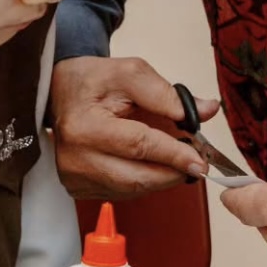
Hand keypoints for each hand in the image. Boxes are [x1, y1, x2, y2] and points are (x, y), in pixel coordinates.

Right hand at [51, 56, 219, 197]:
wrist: (58, 91)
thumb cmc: (92, 81)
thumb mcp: (130, 73)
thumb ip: (169, 94)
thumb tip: (207, 110)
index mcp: (84, 126)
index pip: (138, 146)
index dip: (173, 154)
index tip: (200, 159)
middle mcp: (75, 158)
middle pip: (136, 177)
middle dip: (173, 172)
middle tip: (197, 162)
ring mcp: (74, 177)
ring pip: (132, 190)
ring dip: (161, 179)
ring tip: (177, 160)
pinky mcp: (77, 187)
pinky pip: (121, 192)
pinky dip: (143, 181)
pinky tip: (151, 165)